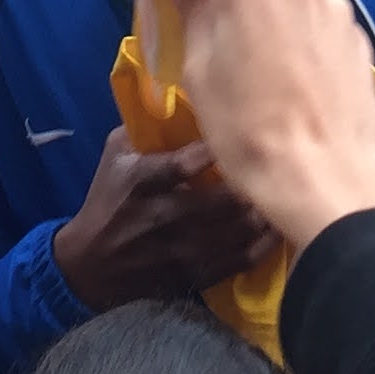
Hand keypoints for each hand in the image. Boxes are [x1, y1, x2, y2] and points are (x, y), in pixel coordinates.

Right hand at [48, 128, 274, 310]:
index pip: (180, 165)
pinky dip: (260, 249)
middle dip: (250, 187)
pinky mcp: (190, 275)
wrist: (90, 264)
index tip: (240, 133)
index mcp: (141, 181)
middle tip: (278, 168)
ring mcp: (178, 251)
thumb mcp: (116, 155)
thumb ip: (146, 129)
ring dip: (262, 217)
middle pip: (216, 203)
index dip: (213, 152)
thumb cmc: (108, 198)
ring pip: (231, 235)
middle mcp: (161, 216)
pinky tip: (276, 232)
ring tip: (285, 196)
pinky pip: (234, 264)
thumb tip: (185, 98)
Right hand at [172, 0, 374, 252]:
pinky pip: (321, 26)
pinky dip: (308, 43)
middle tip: (229, 49)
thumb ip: (193, 16)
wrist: (326, 178)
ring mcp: (334, 6)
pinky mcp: (359, 36)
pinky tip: (304, 87)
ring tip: (273, 76)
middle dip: (238, 1)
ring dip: (277, 22)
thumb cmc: (246, 129)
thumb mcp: (199, 75)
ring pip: (291, 1)